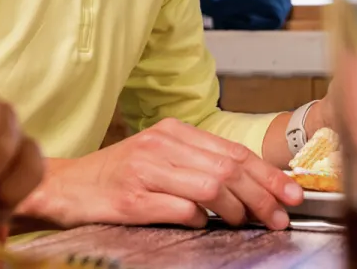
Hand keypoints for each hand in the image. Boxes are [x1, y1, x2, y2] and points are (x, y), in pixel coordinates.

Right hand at [22, 118, 301, 229]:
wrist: (65, 187)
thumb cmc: (117, 175)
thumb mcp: (160, 158)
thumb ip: (199, 164)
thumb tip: (252, 185)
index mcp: (172, 132)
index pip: (232, 151)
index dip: (267, 174)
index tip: (290, 194)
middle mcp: (161, 146)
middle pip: (228, 169)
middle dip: (262, 196)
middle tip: (278, 218)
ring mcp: (145, 172)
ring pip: (211, 188)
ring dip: (237, 211)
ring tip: (246, 224)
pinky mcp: (132, 199)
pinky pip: (182, 211)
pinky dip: (200, 221)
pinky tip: (203, 225)